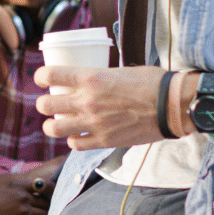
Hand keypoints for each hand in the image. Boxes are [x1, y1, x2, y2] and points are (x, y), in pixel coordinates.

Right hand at [0, 181, 49, 214]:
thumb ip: (12, 192)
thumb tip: (24, 197)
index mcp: (15, 184)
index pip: (41, 184)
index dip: (48, 190)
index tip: (50, 195)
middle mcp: (22, 195)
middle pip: (46, 200)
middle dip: (48, 206)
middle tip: (51, 211)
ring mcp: (23, 209)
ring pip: (44, 213)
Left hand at [33, 65, 167, 150]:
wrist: (172, 105)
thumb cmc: (151, 82)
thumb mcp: (119, 70)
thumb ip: (99, 77)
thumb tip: (88, 80)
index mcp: (90, 77)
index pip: (49, 75)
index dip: (40, 77)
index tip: (42, 79)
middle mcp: (87, 100)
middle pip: (45, 105)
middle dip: (44, 104)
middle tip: (50, 103)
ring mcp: (94, 123)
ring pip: (54, 129)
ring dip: (53, 125)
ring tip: (58, 122)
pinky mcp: (104, 141)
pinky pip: (75, 144)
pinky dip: (73, 140)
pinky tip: (78, 135)